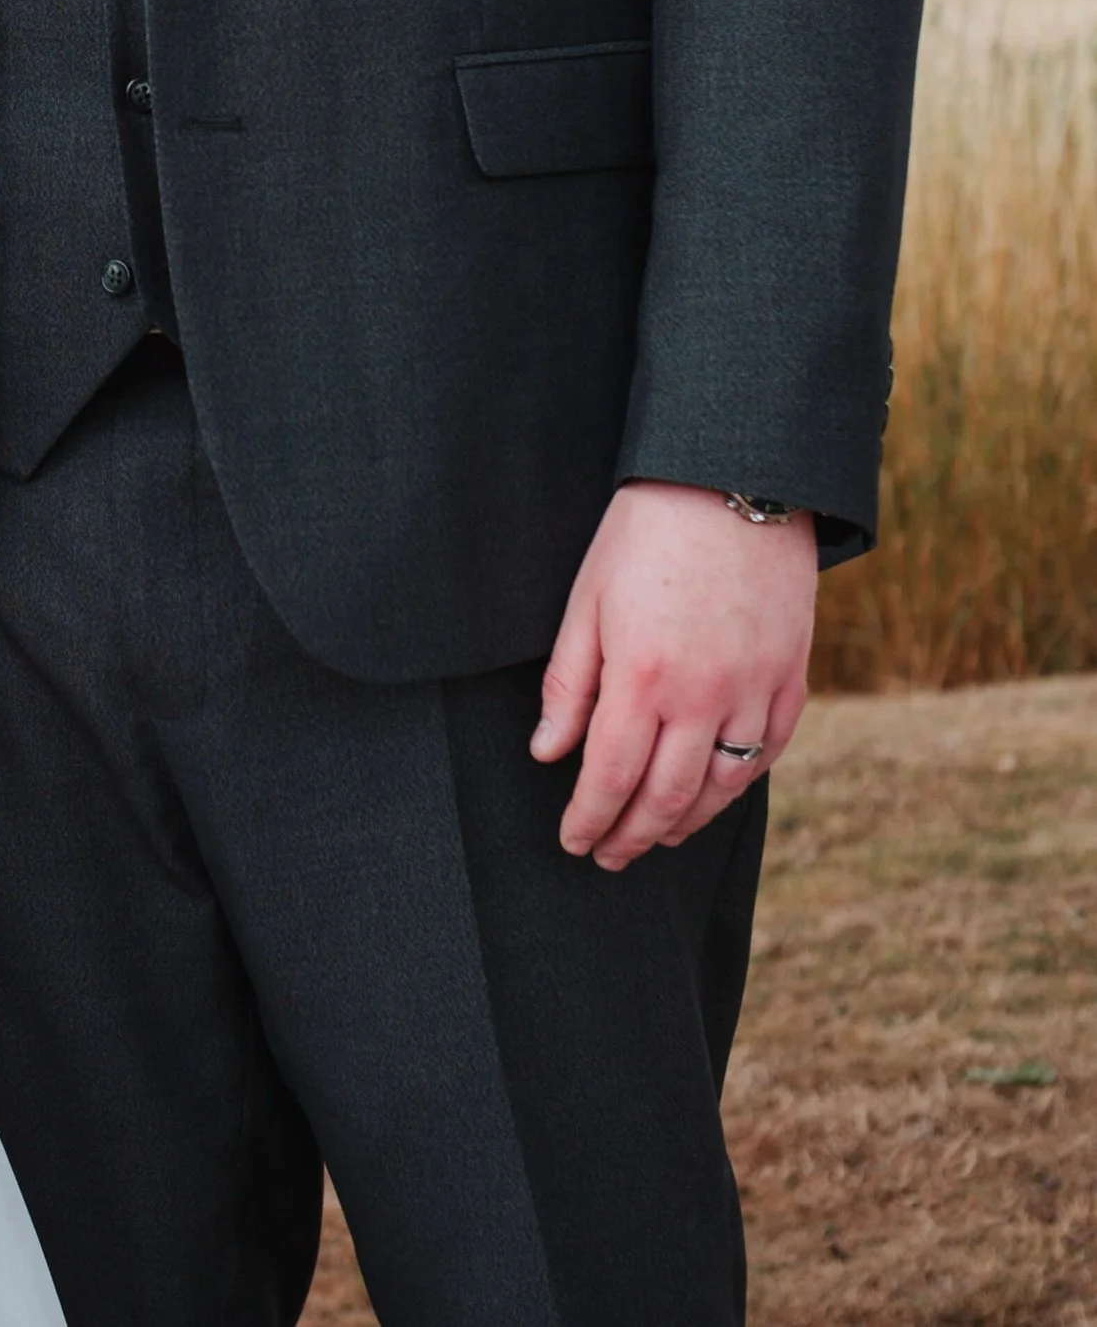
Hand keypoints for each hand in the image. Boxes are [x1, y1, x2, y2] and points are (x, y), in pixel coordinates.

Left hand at [533, 480, 816, 869]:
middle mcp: (704, 696)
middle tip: (608, 855)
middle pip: (666, 796)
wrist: (733, 483)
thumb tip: (547, 750)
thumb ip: (568, 682)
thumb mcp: (586, 599)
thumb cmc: (646, 533)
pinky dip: (738, 786)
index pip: (609, 776)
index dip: (589, 819)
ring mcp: (755, 692)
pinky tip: (713, 794)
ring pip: (722, 788)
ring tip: (655, 836)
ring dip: (684, 823)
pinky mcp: (791, 680)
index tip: (575, 842)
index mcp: (642, 676)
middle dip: (631, 835)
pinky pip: (767, 755)